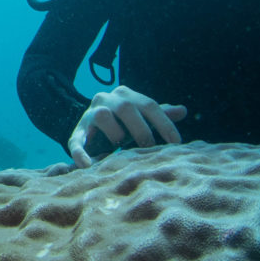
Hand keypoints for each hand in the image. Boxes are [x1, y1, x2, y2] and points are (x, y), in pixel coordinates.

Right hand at [68, 85, 186, 167]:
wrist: (93, 127)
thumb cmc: (126, 124)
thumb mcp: (143, 119)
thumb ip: (160, 114)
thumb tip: (183, 110)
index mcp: (126, 95)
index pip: (149, 104)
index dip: (164, 123)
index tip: (176, 142)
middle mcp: (106, 99)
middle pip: (126, 108)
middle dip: (141, 130)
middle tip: (150, 149)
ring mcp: (89, 114)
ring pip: (102, 116)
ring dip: (115, 133)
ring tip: (121, 149)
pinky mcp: (77, 132)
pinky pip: (76, 141)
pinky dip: (81, 153)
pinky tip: (88, 165)